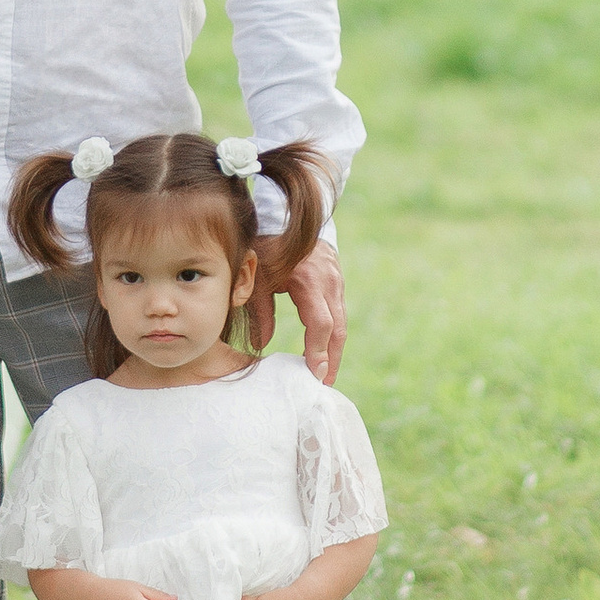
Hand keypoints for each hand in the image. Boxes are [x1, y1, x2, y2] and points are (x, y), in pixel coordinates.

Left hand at [248, 230, 344, 384]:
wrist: (289, 216)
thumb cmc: (268, 247)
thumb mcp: (258, 278)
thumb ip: (259, 312)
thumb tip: (260, 345)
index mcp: (308, 281)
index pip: (320, 325)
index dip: (318, 352)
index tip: (315, 375)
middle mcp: (328, 282)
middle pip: (337, 329)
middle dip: (332, 359)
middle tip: (324, 384)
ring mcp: (337, 281)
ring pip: (341, 322)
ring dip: (334, 349)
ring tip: (325, 374)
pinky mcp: (337, 281)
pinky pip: (338, 312)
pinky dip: (333, 333)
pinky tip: (324, 349)